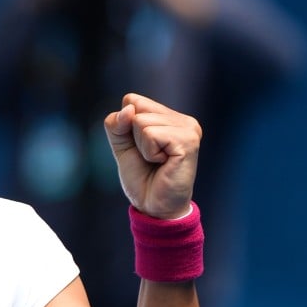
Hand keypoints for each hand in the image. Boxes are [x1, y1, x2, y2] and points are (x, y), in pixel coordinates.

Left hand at [104, 94, 200, 218]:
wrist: (154, 207)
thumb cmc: (141, 177)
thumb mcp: (121, 145)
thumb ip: (117, 124)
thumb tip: (129, 110)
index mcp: (170, 117)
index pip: (132, 100)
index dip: (125, 126)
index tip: (140, 148)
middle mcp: (183, 120)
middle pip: (135, 109)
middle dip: (133, 138)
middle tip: (150, 158)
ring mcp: (189, 128)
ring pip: (141, 122)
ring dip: (142, 147)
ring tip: (158, 162)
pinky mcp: (188, 141)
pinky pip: (151, 134)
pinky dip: (149, 153)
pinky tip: (164, 163)